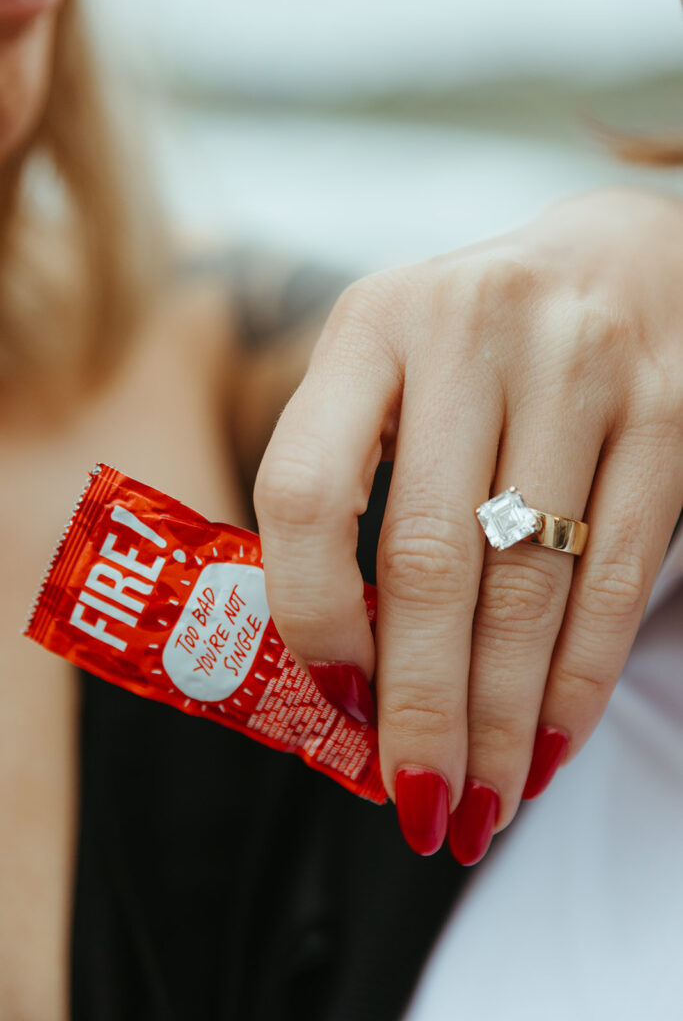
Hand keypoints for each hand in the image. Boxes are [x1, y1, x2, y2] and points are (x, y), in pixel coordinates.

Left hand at [254, 188, 682, 862]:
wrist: (621, 259)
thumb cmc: (478, 346)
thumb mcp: (393, 376)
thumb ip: (357, 490)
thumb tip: (347, 675)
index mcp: (371, 326)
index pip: (307, 490)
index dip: (310, 612)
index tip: (333, 701)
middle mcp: (472, 333)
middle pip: (429, 560)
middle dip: (422, 707)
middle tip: (417, 804)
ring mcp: (583, 366)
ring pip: (529, 582)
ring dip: (503, 715)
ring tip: (482, 801)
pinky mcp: (671, 411)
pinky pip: (617, 572)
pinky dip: (578, 675)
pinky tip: (550, 741)